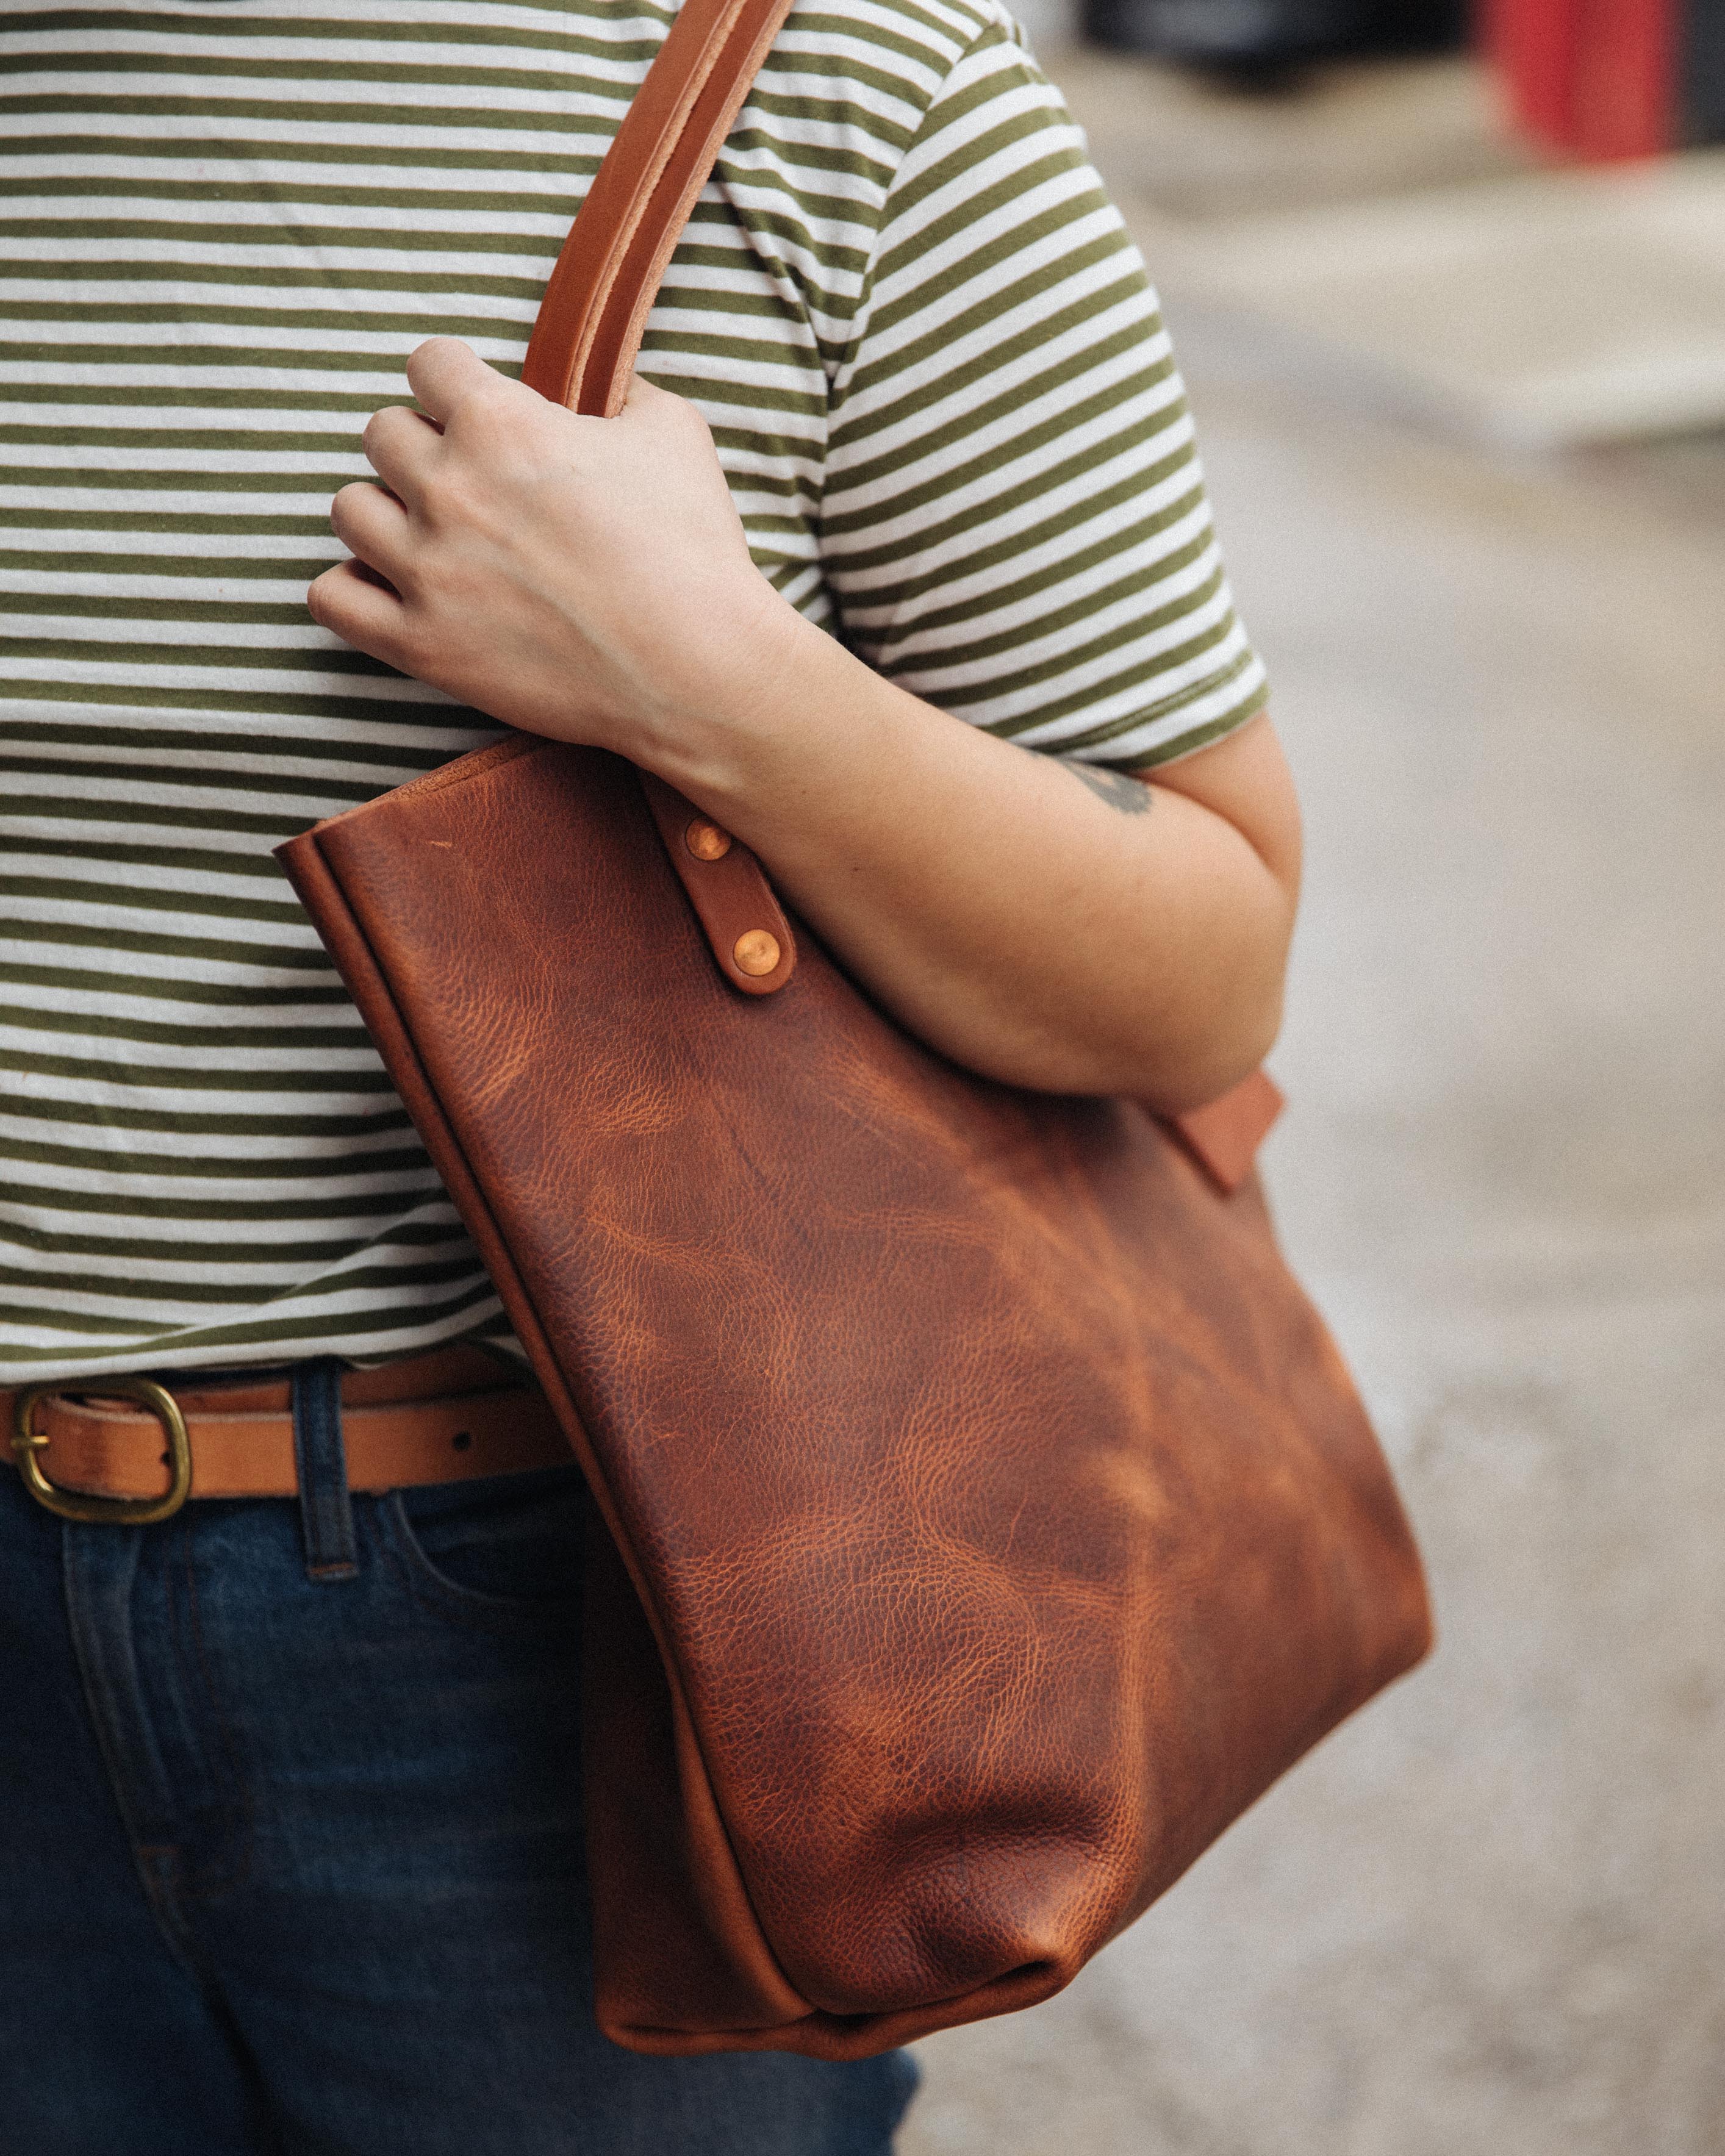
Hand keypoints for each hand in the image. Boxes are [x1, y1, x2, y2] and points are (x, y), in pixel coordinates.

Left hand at [307, 338, 792, 758]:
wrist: (699, 670)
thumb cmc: (693, 550)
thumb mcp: (674, 433)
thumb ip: (621, 392)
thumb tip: (603, 387)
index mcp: (500, 423)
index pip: (428, 364)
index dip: (456, 381)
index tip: (476, 408)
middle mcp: (448, 489)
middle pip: (381, 434)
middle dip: (422, 447)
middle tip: (467, 482)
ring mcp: (427, 571)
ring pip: (348, 510)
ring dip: (384, 513)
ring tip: (428, 535)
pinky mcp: (423, 646)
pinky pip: (332, 599)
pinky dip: (351, 588)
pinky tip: (392, 588)